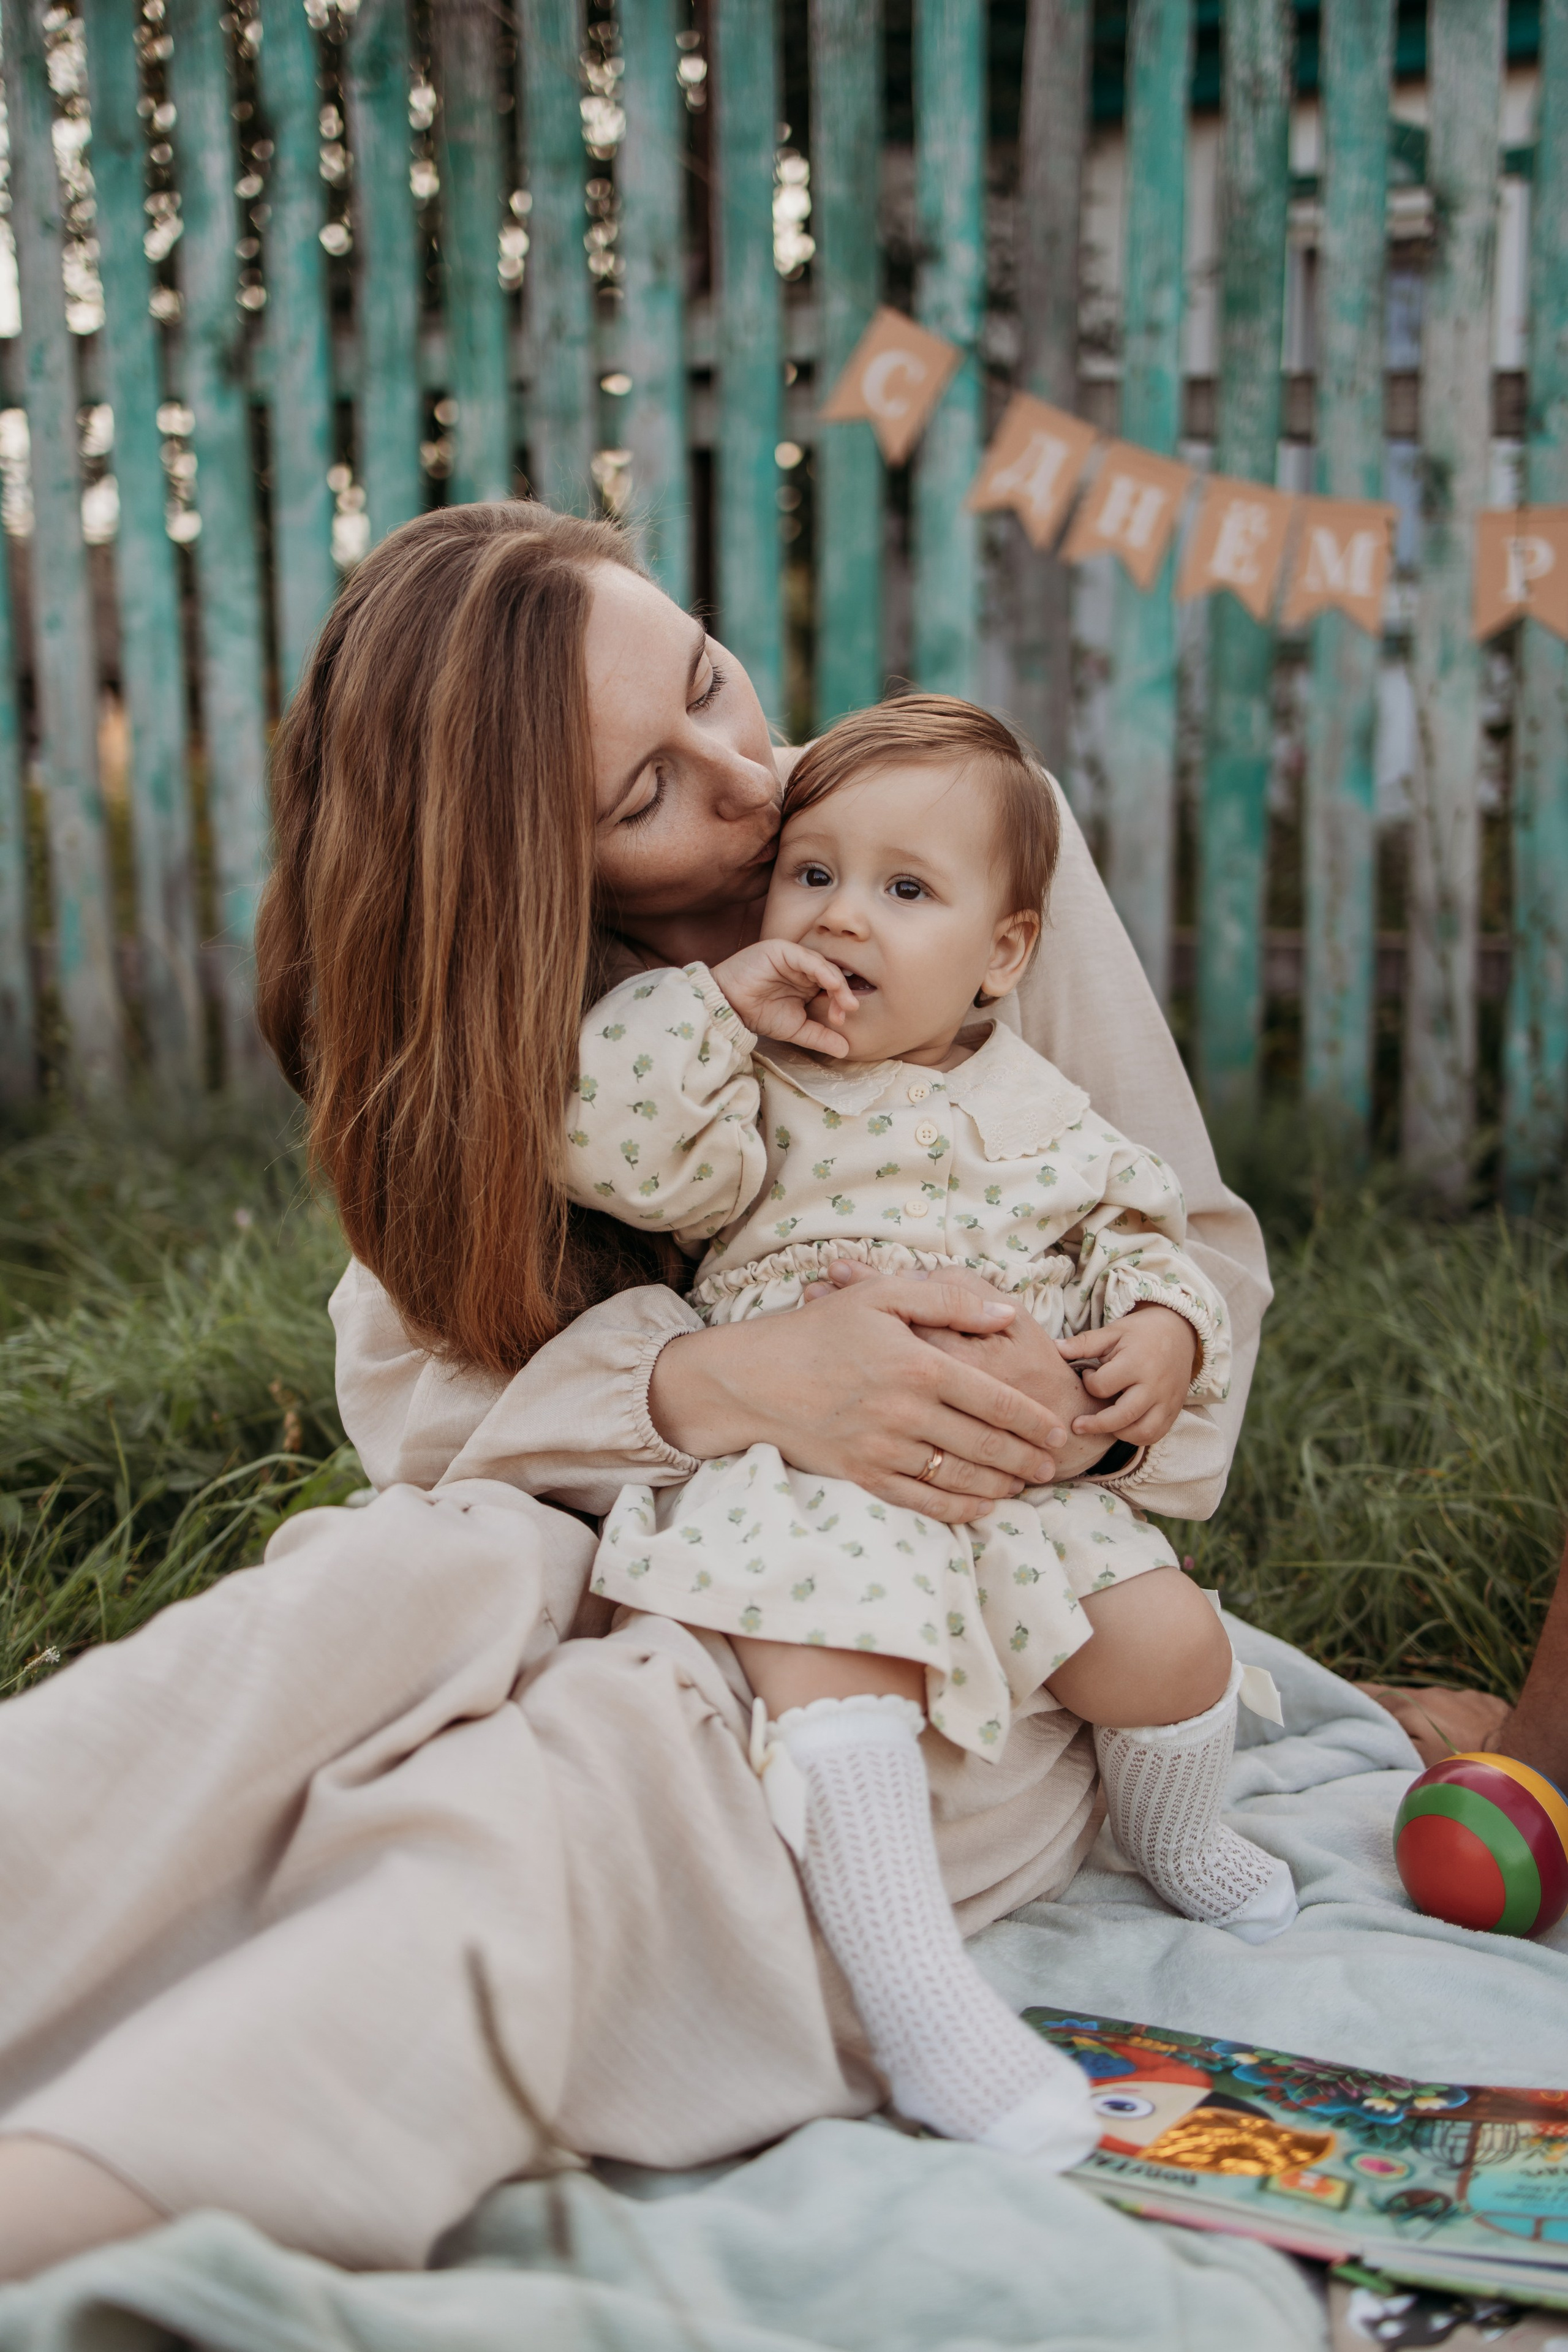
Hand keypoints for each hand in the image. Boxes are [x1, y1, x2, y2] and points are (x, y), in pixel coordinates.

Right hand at [710, 939, 857, 1058]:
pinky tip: (831, 984)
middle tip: (849, 1009)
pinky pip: (807, 958)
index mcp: (808, 983)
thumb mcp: (795, 1028)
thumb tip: (846, 1050)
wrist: (729, 1007)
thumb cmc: (758, 1014)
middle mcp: (804, 969)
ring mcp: (794, 958)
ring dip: (837, 983)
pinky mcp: (783, 950)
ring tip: (844, 1001)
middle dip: (843, 993)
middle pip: (832, 976)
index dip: (841, 1002)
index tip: (840, 1021)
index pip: (833, 988)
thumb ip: (820, 1036)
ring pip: (823, 966)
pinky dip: (822, 970)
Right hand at [815, 1258, 1105, 1480]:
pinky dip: (956, 1509)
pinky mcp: (862, 1475)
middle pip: (985, 1444)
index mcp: (920, 1365)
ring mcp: (884, 1448)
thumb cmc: (819, 1329)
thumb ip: (949, 1300)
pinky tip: (978, 1508)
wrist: (753, 1378)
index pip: (995, 1399)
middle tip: (1052, 1465)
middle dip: (1025, 1458)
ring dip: (999, 1485)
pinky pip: (921, 1501)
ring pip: (958, 1477)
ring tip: (1023, 1486)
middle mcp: (907, 1412)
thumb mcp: (882, 1296)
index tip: (1059, 1429)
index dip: (1034, 1419)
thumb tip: (1006, 1314)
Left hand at [1057, 1303, 1198, 1449]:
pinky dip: (1138, 1437)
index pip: (1103, 1386)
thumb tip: (1054, 1348)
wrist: (1179, 1331)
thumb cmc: (1141, 1332)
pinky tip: (1123, 1428)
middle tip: (1077, 1425)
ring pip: (1142, 1432)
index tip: (1089, 1376)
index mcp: (1137, 1362)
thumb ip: (1085, 1343)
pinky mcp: (1174, 1410)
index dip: (1089, 1383)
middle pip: (1123, 1416)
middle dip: (1095, 1425)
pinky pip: (1156, 1434)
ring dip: (1119, 1434)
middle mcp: (1154, 1385)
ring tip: (1104, 1426)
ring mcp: (1167, 1400)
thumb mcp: (1113, 1331)